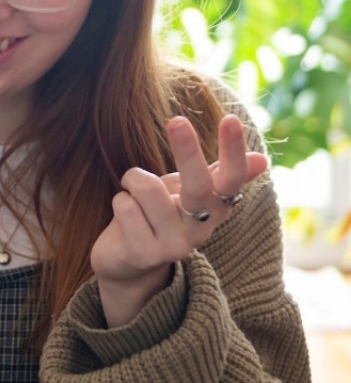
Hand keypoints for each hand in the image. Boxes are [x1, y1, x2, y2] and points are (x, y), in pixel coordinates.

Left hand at [91, 114, 269, 326]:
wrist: (128, 263)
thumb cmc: (158, 216)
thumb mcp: (189, 192)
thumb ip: (220, 175)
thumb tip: (263, 159)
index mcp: (214, 209)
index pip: (231, 178)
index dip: (233, 151)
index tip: (231, 119)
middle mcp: (200, 230)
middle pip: (198, 185)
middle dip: (187, 151)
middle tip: (176, 121)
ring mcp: (173, 245)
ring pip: (147, 188)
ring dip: (132, 181)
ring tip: (132, 193)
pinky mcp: (143, 254)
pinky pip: (124, 205)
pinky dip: (119, 200)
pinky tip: (124, 217)